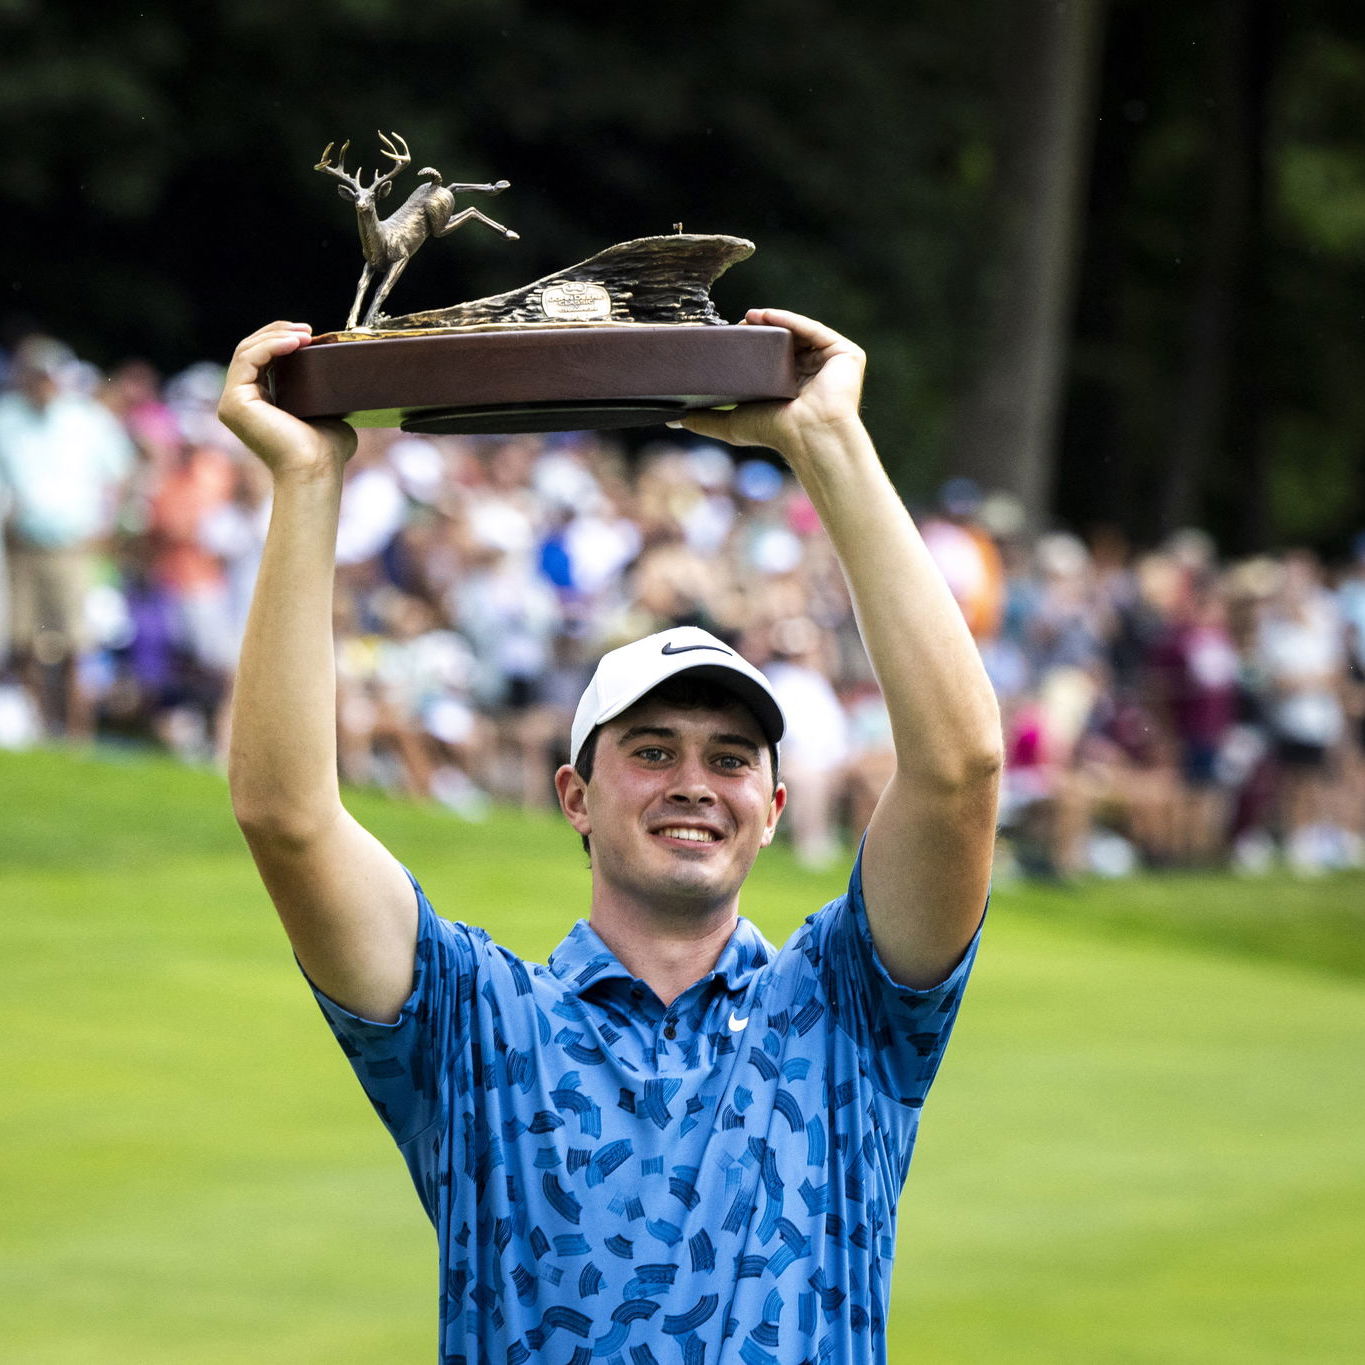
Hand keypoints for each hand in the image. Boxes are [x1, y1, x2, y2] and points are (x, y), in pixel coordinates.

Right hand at [217, 322, 356, 475]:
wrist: (317, 469)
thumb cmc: (326, 450)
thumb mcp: (327, 412)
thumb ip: (324, 394)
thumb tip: (344, 379)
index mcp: (258, 403)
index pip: (261, 359)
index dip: (282, 339)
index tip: (311, 334)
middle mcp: (240, 402)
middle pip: (250, 350)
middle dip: (278, 332)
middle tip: (308, 329)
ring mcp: (232, 402)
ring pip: (246, 351)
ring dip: (276, 335)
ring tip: (306, 333)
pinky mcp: (234, 402)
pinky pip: (248, 359)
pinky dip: (271, 345)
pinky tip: (295, 342)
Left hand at [673, 308, 866, 455]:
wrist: (809, 436)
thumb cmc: (776, 433)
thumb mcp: (733, 424)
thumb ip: (706, 420)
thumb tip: (674, 418)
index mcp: (794, 386)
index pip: (772, 358)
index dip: (751, 345)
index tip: (729, 336)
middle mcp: (815, 373)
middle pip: (786, 342)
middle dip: (760, 330)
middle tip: (735, 324)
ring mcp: (831, 363)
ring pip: (799, 332)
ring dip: (774, 321)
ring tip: (748, 317)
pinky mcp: (846, 355)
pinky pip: (814, 330)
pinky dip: (791, 320)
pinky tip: (766, 316)